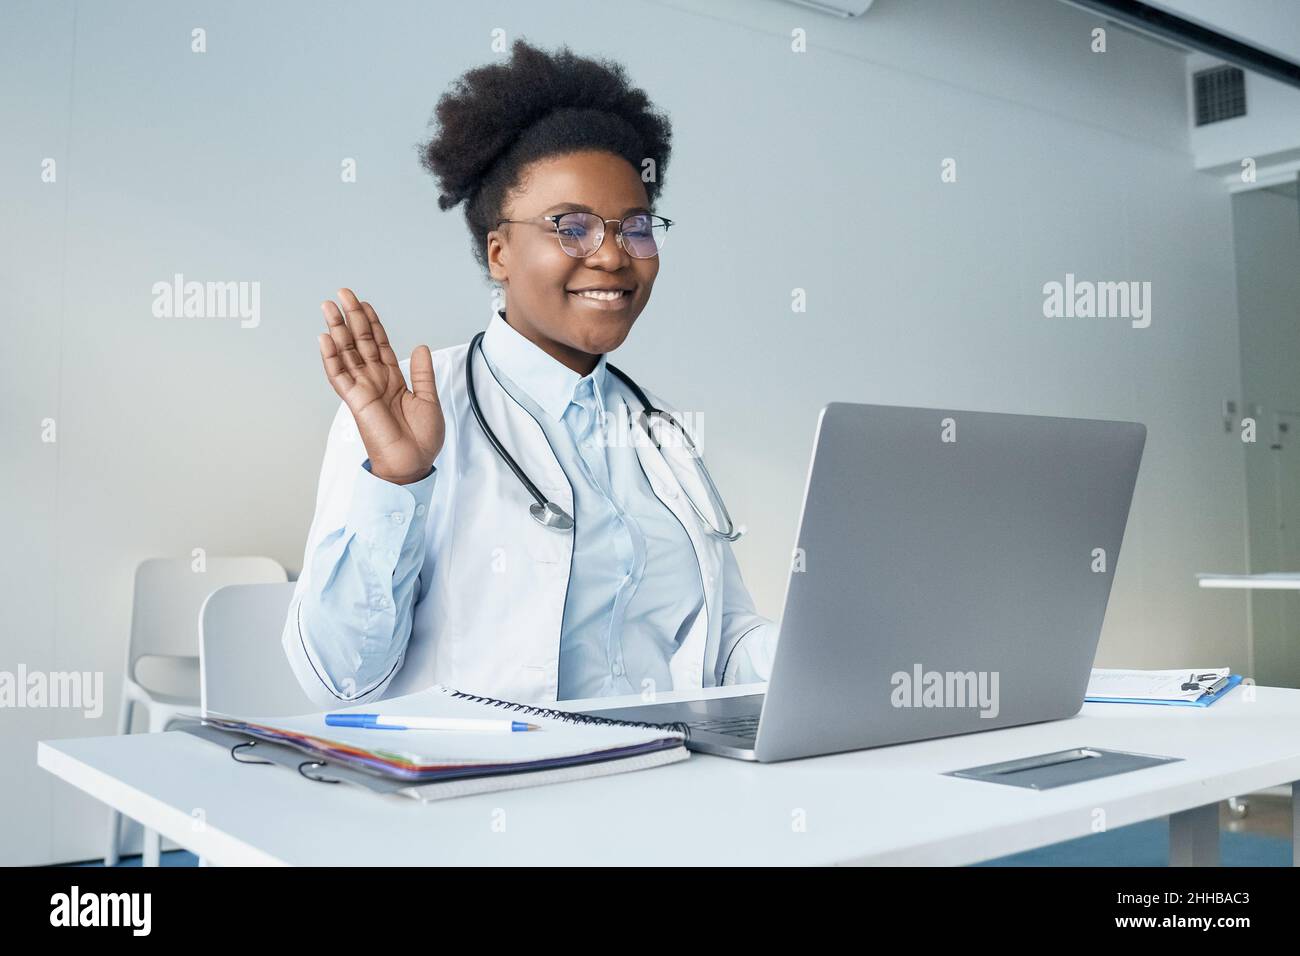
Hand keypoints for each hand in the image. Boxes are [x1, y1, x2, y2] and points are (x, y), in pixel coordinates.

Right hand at [318, 288, 443, 484]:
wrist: (414, 463)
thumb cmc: (421, 439)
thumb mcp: (428, 400)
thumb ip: (422, 373)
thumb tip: (421, 347)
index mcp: (393, 379)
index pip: (379, 344)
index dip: (373, 324)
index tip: (365, 304)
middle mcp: (375, 381)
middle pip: (359, 342)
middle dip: (351, 317)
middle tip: (342, 294)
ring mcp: (363, 389)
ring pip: (346, 353)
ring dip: (336, 330)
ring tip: (328, 307)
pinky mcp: (355, 400)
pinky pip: (339, 376)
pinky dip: (331, 357)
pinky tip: (325, 338)